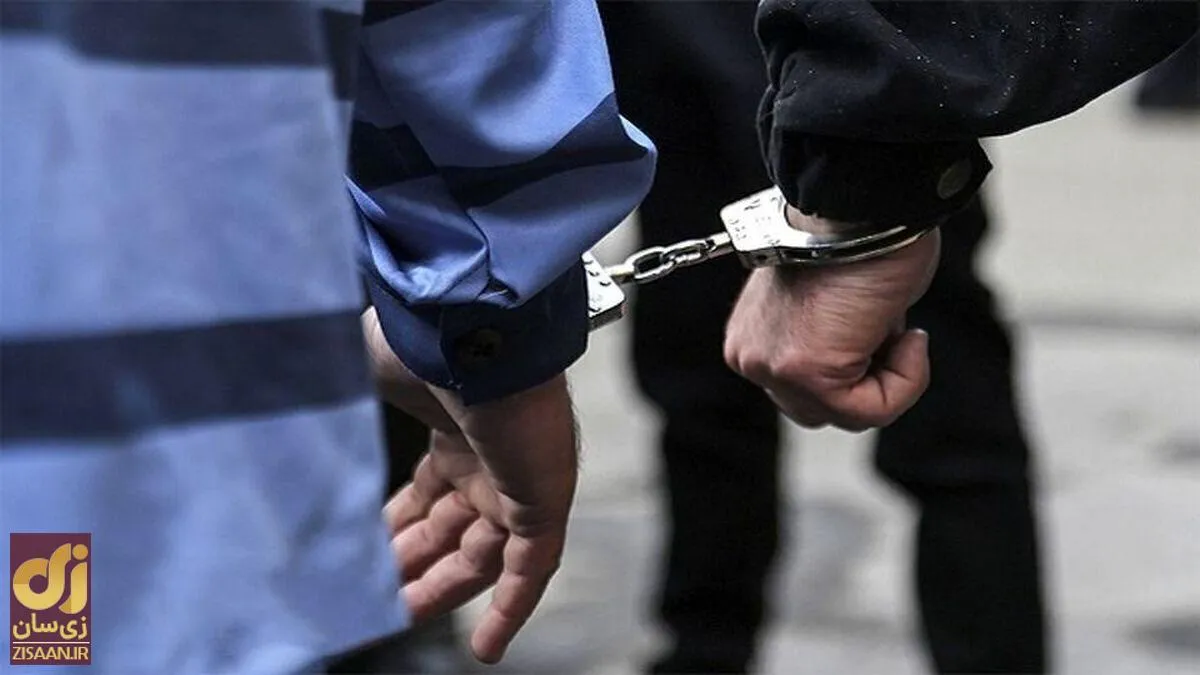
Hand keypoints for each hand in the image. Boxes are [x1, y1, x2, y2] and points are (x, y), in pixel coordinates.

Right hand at [363, 308, 577, 663]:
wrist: (473, 323)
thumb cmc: (420, 338)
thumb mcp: (357, 376)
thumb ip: (332, 413)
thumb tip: (270, 422)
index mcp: (451, 425)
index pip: (425, 494)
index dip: (395, 529)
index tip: (361, 553)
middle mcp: (487, 455)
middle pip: (449, 529)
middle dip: (410, 564)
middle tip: (371, 592)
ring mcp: (518, 478)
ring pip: (482, 555)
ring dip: (441, 590)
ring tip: (396, 616)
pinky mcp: (543, 498)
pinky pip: (531, 567)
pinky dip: (510, 609)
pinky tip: (488, 649)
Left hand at [723, 209, 940, 430]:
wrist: (862, 203)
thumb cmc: (861, 234)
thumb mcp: (834, 303)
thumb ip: (831, 338)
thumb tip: (861, 355)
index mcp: (751, 336)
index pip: (801, 388)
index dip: (856, 365)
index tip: (882, 322)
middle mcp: (751, 355)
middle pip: (816, 408)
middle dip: (863, 377)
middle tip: (892, 329)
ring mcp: (773, 366)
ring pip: (845, 414)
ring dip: (891, 378)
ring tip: (899, 327)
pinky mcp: (806, 371)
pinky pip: (869, 411)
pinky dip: (905, 382)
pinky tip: (909, 337)